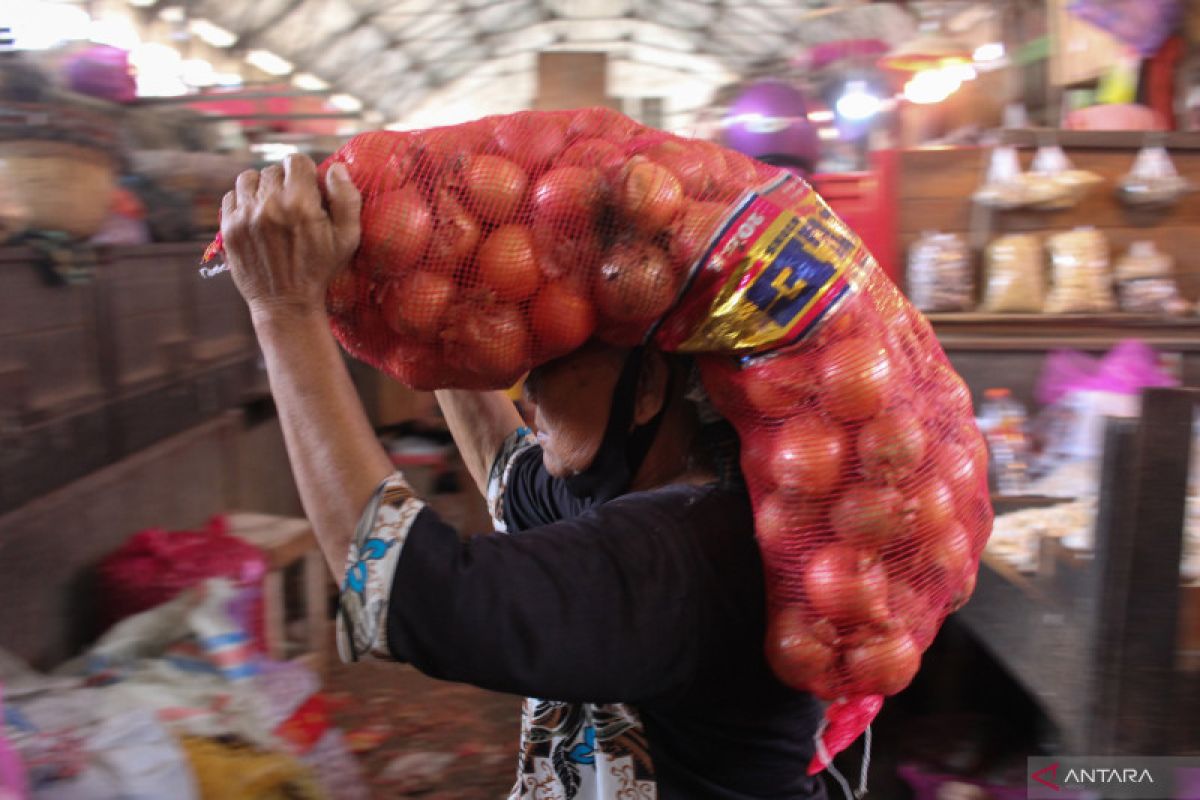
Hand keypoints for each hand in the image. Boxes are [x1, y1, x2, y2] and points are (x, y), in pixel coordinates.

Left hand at [220, 154, 360, 319]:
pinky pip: (231, 196)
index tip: (308, 187)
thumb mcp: (347, 238)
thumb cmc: (320, 270)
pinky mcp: (229, 228)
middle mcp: (269, 205)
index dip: (305, 172)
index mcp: (299, 203)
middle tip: (292, 203)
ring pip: (249, 178)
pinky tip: (256, 216)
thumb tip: (335, 168)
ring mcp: (245, 216)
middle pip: (273, 170)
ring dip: (261, 187)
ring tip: (271, 205)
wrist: (286, 304)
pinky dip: (243, 201)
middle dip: (285, 182)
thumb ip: (347, 199)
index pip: (296, 161)